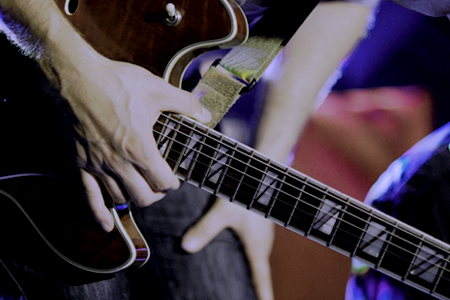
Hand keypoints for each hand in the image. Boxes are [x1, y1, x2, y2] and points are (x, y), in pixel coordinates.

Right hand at [53, 52, 210, 231]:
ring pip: (121, 199)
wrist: (74, 77)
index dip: (174, 183)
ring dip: (135, 198)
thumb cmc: (115, 82)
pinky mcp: (81, 163)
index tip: (176, 177)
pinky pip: (89, 197)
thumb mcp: (157, 89)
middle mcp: (119, 163)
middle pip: (145, 196)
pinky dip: (99, 214)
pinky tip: (106, 226)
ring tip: (142, 189)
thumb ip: (185, 104)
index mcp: (140, 148)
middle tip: (162, 184)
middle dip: (158, 194)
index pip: (163, 181)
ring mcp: (98, 165)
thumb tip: (205, 114)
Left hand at [181, 198, 274, 299]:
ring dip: (251, 270)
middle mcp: (262, 242)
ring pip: (256, 258)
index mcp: (256, 246)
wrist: (261, 174)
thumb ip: (204, 229)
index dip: (263, 295)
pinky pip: (254, 247)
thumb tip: (185, 247)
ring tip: (240, 281)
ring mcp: (262, 234)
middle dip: (254, 285)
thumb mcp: (223, 212)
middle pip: (258, 271)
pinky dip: (248, 256)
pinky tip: (237, 253)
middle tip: (245, 297)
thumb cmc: (246, 193)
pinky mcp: (258, 225)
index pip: (261, 277)